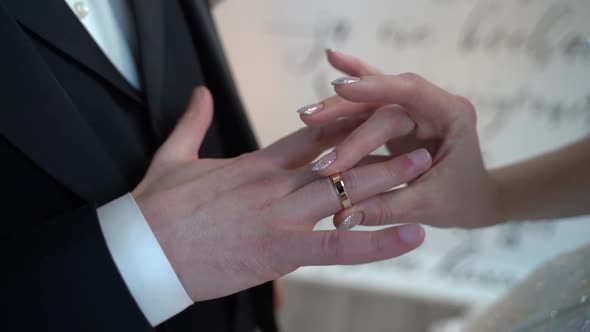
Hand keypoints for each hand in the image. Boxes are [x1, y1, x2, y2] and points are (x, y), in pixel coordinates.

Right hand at [132, 86, 431, 301]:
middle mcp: (275, 185)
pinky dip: (378, 241)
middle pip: (336, 157)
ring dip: (387, 179)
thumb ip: (193, 122)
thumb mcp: (172, 158)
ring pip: (345, 192)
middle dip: (375, 143)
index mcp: (254, 164)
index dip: (341, 122)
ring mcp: (282, 216)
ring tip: (423, 166)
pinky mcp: (282, 251)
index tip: (368, 113)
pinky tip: (411, 234)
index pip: (308, 136)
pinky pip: (340, 245)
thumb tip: (199, 94)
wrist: (141, 251)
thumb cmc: (154, 208)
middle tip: (410, 128)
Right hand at [298, 50, 500, 228]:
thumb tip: (340, 216)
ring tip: (305, 112)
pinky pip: (371, 102)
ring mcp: (414, 109)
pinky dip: (352, 86)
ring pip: (371, 100)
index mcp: (450, 116)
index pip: (411, 92)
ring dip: (337, 104)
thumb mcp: (427, 206)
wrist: (473, 198)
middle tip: (308, 118)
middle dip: (344, 109)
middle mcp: (431, 105)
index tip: (339, 89)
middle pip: (383, 98)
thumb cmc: (459, 200)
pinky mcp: (398, 117)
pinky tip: (331, 60)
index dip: (376, 88)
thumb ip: (386, 207)